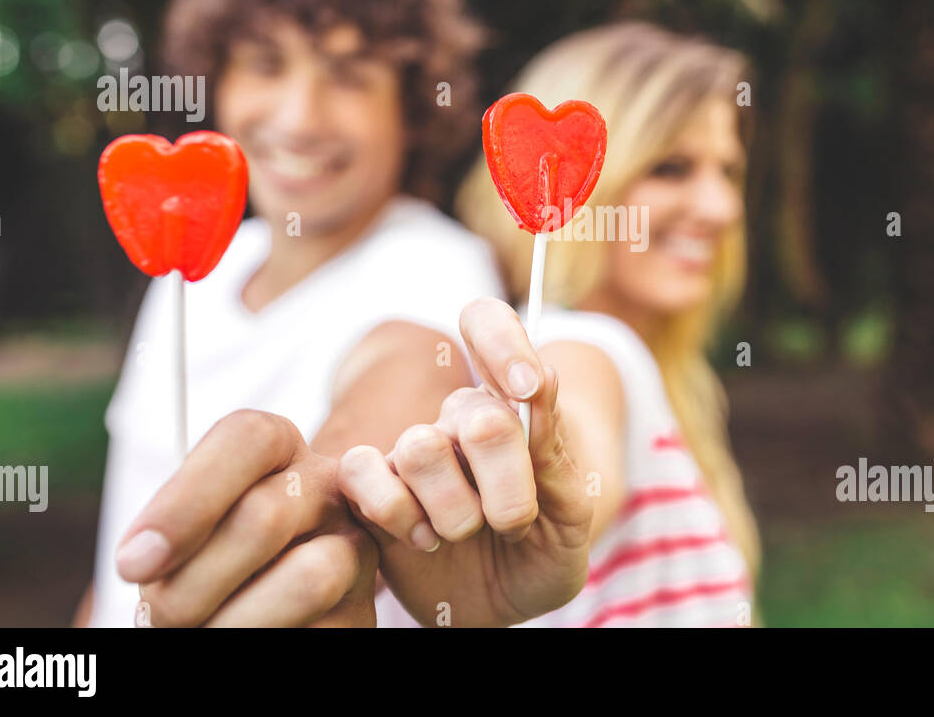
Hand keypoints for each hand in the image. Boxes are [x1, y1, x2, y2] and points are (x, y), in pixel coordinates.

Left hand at [117, 410, 378, 626]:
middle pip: (267, 516)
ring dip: (235, 622)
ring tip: (198, 633)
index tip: (133, 564)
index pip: (246, 439)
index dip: (186, 501)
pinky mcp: (362, 611)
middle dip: (194, 581)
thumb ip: (173, 522)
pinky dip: (264, 641)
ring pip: (308, 579)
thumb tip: (141, 559)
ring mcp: (355, 548)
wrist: (265, 604)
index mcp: (278, 449)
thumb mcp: (187, 529)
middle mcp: (328, 487)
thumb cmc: (207, 561)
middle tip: (155, 617)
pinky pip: (320, 630)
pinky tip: (244, 637)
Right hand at [338, 297, 592, 626]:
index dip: (503, 343)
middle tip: (514, 523)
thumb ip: (554, 450)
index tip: (528, 388)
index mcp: (511, 405)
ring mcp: (412, 451)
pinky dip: (396, 513)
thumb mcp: (571, 511)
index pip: (488, 325)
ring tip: (466, 535)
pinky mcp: (371, 488)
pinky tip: (423, 540)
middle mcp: (457, 418)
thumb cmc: (544, 553)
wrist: (505, 608)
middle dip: (506, 482)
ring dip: (455, 510)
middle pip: (474, 413)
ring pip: (419, 448)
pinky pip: (362, 472)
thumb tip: (540, 377)